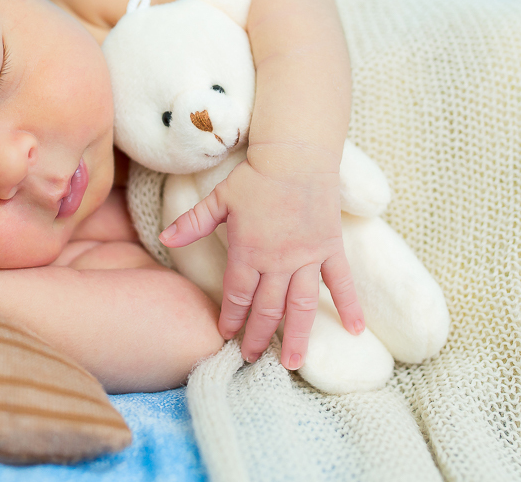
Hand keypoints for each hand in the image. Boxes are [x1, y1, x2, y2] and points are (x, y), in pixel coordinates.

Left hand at [159, 157, 363, 369]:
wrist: (296, 156)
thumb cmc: (255, 177)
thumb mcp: (218, 199)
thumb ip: (193, 223)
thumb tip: (164, 239)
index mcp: (248, 252)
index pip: (237, 296)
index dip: (230, 317)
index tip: (225, 335)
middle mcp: (278, 262)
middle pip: (267, 309)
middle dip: (257, 336)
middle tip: (250, 357)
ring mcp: (307, 258)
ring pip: (301, 306)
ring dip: (297, 337)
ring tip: (291, 364)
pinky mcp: (331, 248)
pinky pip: (342, 283)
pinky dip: (350, 306)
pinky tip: (356, 331)